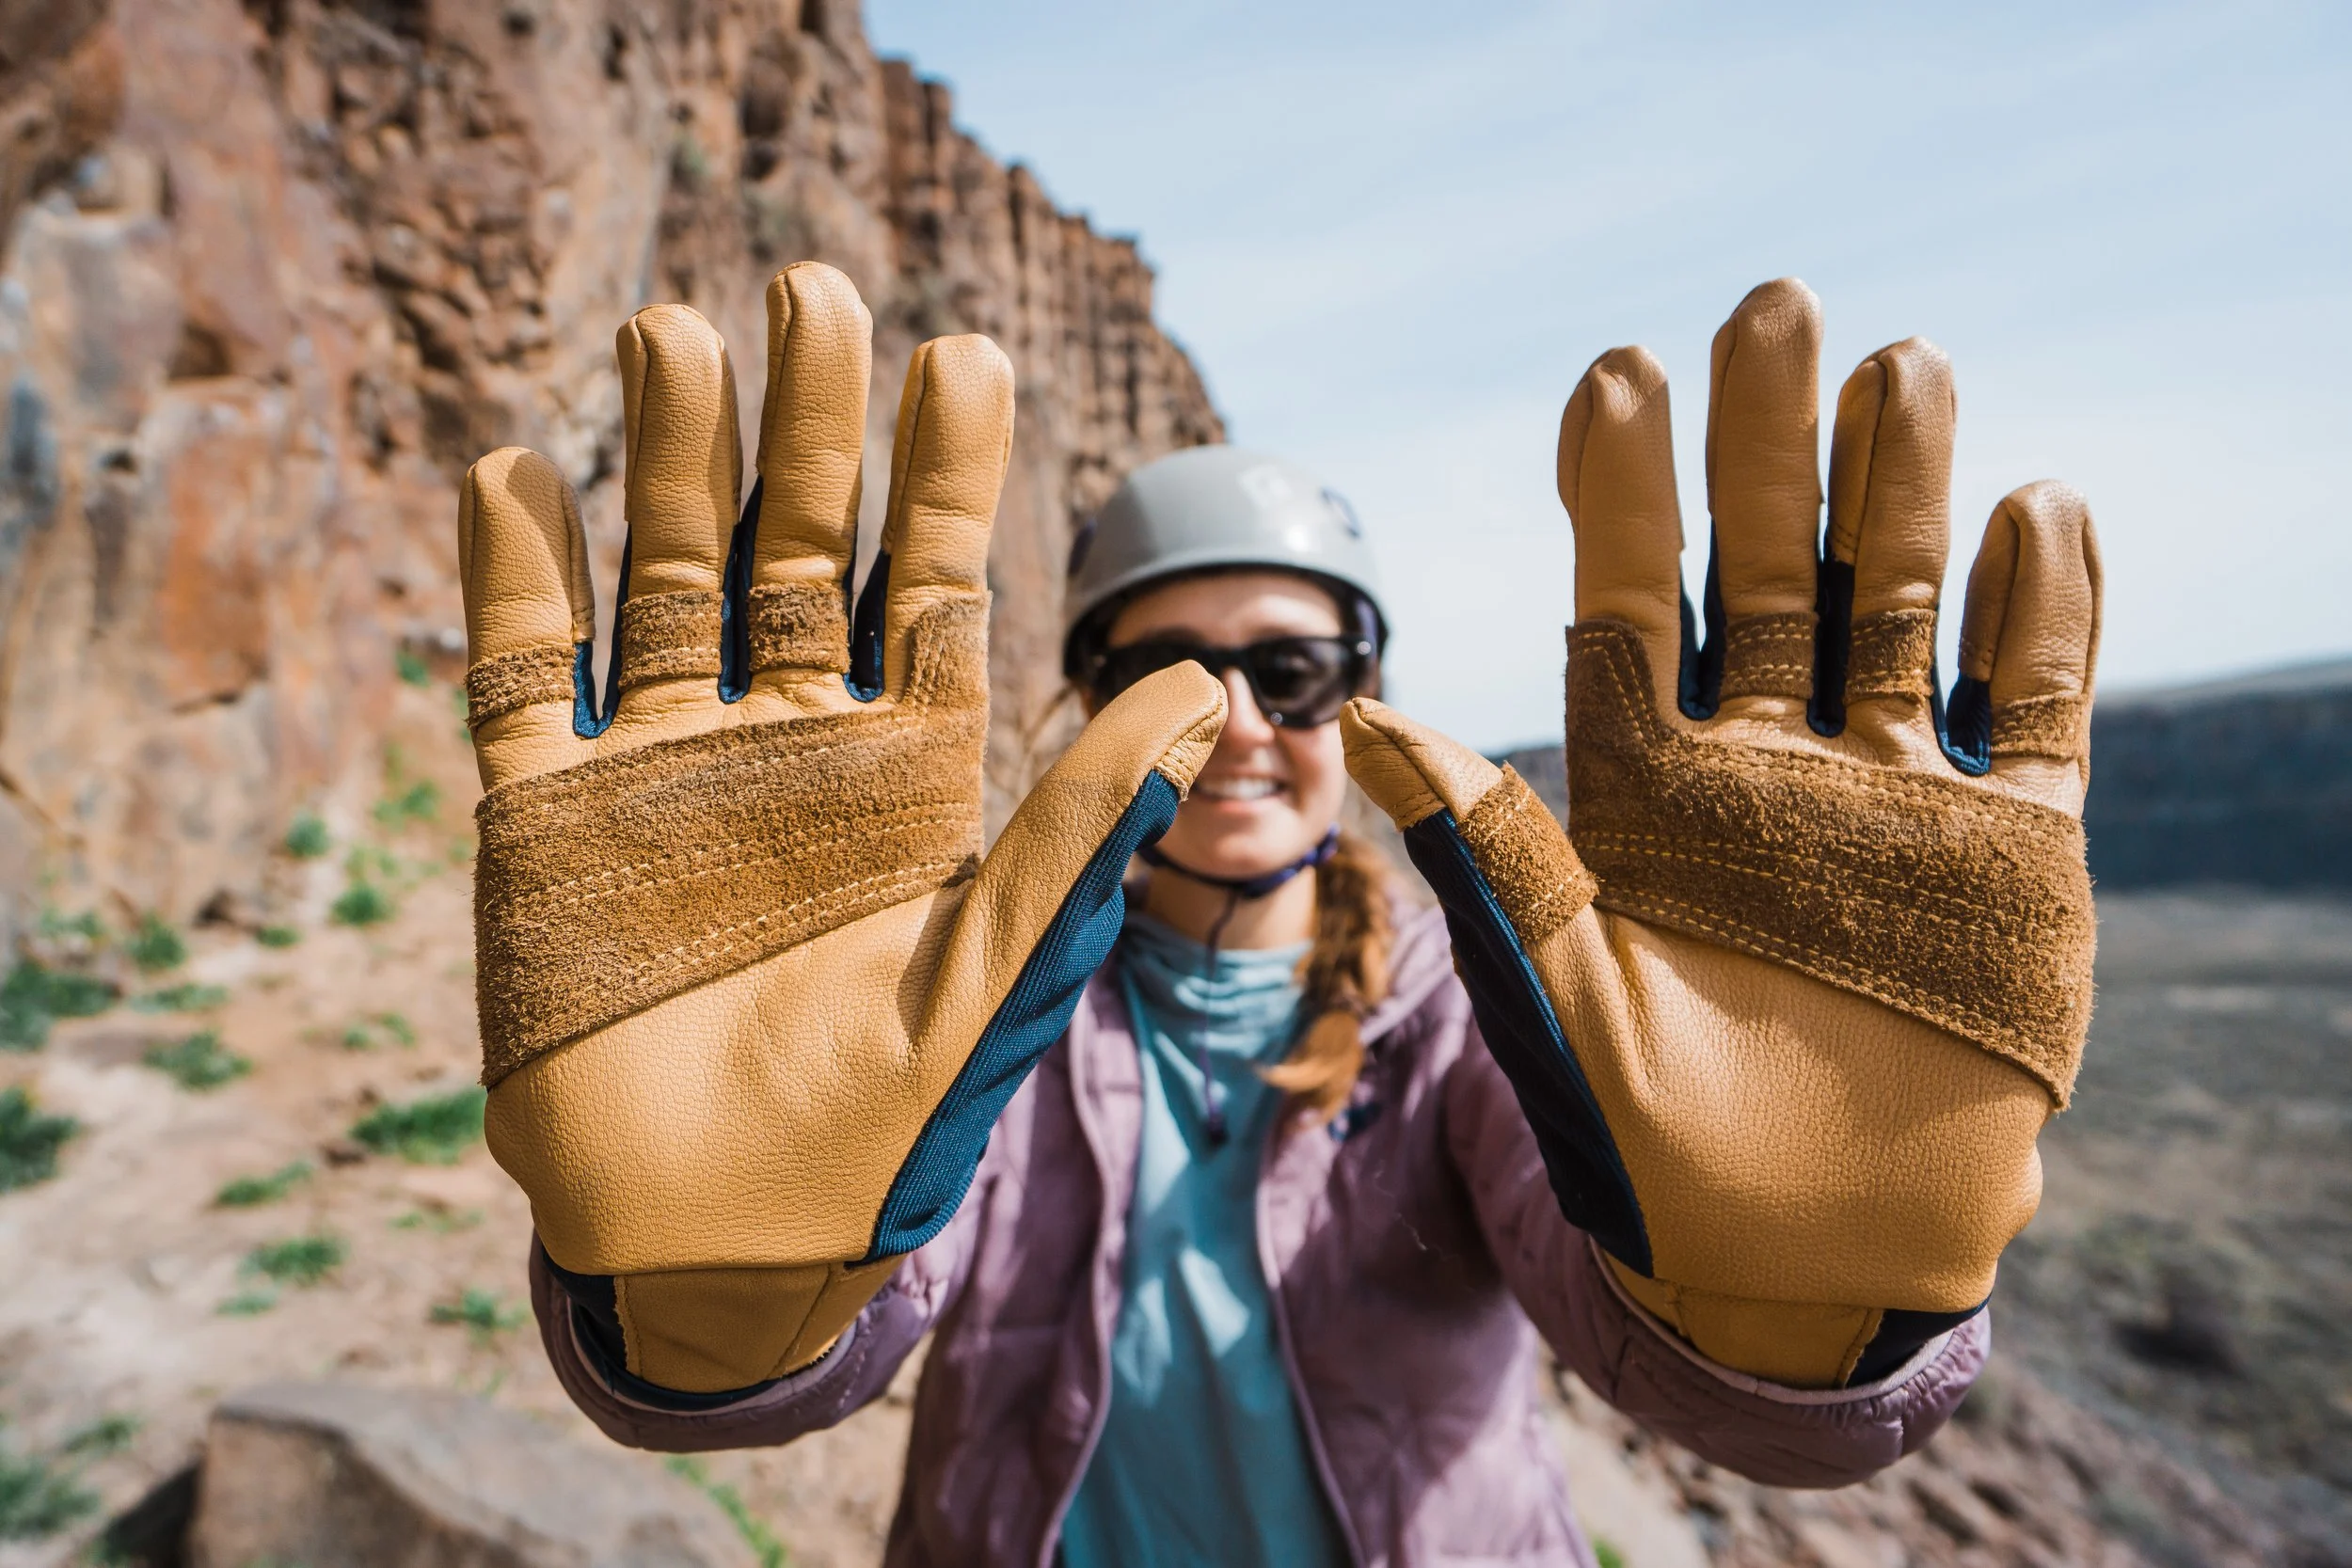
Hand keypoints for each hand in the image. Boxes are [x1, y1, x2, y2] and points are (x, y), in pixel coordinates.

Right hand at [458, 264, 1223, 1394]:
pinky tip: (517, 478)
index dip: (944, 477)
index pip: (927, 591)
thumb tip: (1208, 691)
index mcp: (903, 778)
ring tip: (674, 336)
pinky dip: (516, 584)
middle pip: (796, 555)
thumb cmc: (875, 1132)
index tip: (963, 353)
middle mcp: (786, 751)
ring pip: (663, 586)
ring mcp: (658, 776)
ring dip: (662, 467)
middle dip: (806, 430)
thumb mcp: (986, 974)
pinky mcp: (540, 825)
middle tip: (813, 288)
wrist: (714, 1243)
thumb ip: (1078, 837)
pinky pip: (521, 679)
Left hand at [1343, 279, 2098, 1386]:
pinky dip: (2045, 615)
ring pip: (1899, 610)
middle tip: (1770, 304)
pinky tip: (2030, 510)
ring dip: (1900, 492)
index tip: (1613, 373)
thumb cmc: (1652, 1151)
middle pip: (1767, 575)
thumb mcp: (1556, 999)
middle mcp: (1769, 772)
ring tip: (1898, 365)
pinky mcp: (2012, 854)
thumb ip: (1485, 859)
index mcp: (1649, 792)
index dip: (1622, 495)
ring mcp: (1893, 801)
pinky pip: (2039, 709)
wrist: (1801, 1261)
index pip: (1630, 608)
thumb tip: (1365, 714)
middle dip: (1769, 448)